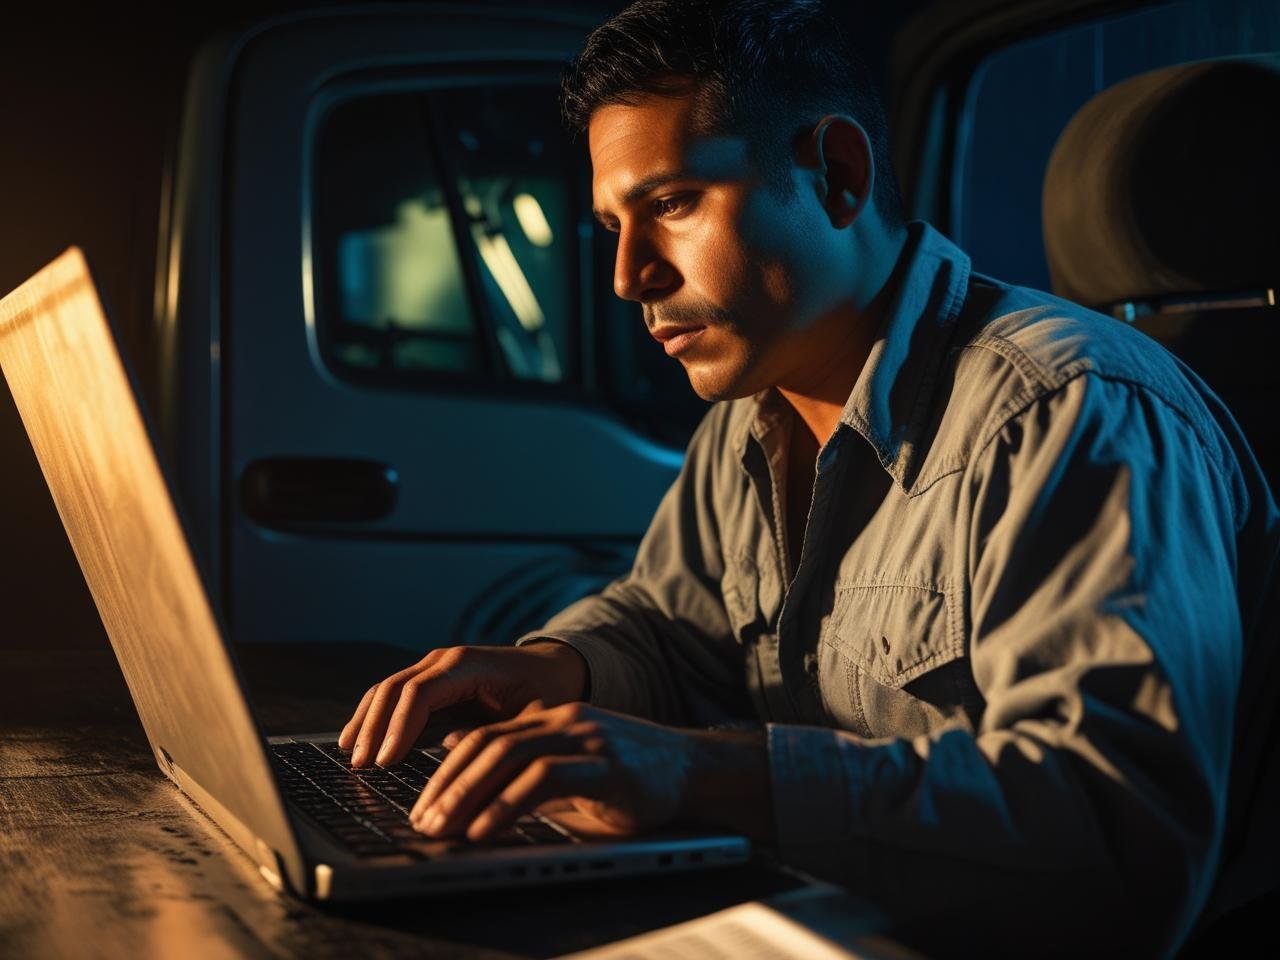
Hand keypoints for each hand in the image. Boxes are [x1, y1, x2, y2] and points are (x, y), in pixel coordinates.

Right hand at [338, 642, 587, 767]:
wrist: (552, 667)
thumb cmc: (547, 693)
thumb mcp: (534, 717)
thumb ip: (503, 739)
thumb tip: (466, 770)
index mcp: (469, 664)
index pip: (420, 692)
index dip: (399, 727)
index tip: (386, 762)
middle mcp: (445, 660)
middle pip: (396, 688)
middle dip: (375, 728)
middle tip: (361, 766)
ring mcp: (434, 666)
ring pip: (387, 689)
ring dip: (366, 722)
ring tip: (351, 756)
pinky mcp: (430, 679)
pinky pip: (393, 694)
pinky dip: (372, 715)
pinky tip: (356, 739)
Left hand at [408, 701, 696, 841]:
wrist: (691, 770)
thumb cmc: (627, 776)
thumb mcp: (566, 765)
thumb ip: (520, 760)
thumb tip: (457, 752)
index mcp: (549, 719)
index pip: (482, 738)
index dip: (446, 772)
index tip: (422, 808)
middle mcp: (563, 721)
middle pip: (488, 745)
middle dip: (448, 786)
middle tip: (422, 823)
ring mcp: (586, 739)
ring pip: (509, 757)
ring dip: (469, 795)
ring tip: (444, 829)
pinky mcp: (606, 765)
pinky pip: (545, 779)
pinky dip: (507, 804)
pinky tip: (485, 830)